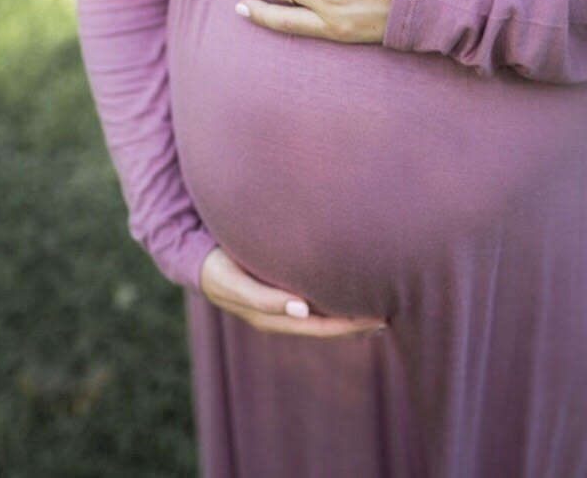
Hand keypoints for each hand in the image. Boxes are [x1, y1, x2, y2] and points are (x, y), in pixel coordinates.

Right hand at [200, 247, 387, 337]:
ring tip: (381, 304)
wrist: (196, 259)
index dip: (349, 325)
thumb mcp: (236, 284)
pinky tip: (353, 287)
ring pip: (325, 312)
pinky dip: (337, 296)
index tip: (377, 318)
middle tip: (390, 313)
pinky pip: (317, 298)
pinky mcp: (283, 287)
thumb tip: (302, 309)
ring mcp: (284, 302)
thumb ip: (264, 299)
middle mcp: (284, 313)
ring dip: (351, 310)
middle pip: (328, 324)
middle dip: (357, 321)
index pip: (321, 326)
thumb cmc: (217, 269)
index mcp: (274, 318)